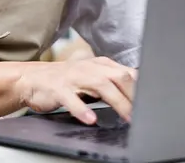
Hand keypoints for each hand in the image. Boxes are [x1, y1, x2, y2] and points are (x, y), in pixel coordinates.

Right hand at [16, 57, 136, 124]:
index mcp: (99, 64)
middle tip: (143, 114)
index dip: (141, 88)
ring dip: (117, 101)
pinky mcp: (58, 88)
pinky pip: (72, 98)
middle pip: (118, 76)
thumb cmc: (65, 81)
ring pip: (100, 85)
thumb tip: (137, 95)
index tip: (152, 104)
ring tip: (127, 117)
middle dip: (133, 95)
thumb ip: (111, 83)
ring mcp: (73, 76)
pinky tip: (91, 119)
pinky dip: (82, 109)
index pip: (127, 73)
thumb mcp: (90, 78)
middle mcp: (89, 67)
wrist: (31, 78)